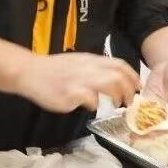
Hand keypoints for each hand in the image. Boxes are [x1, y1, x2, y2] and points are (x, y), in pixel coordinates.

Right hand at [15, 52, 139, 112]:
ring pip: (110, 84)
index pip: (119, 64)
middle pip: (119, 76)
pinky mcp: (70, 93)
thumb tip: (109, 81)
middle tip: (129, 101)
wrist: (30, 71)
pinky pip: (90, 99)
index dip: (133, 76)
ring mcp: (80, 80)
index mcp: (91, 60)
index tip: (138, 87)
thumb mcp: (77, 63)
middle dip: (129, 90)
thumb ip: (93, 70)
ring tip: (116, 105)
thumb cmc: (52, 69)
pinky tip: (90, 107)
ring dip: (117, 96)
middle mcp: (88, 68)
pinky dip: (94, 104)